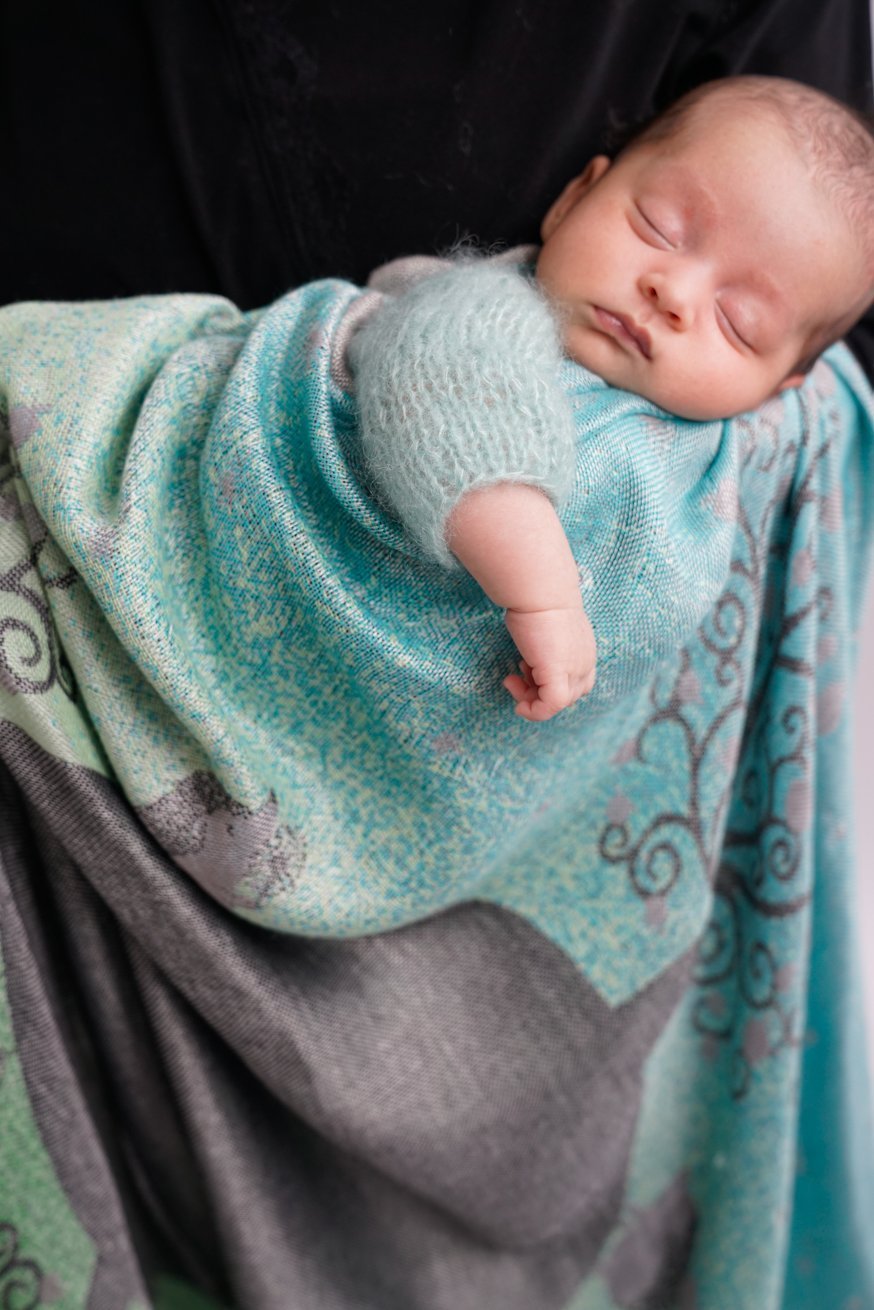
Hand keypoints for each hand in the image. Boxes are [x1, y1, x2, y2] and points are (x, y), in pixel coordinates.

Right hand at [502, 603, 595, 721]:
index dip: (551, 682)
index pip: (578, 681)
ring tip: (511, 681)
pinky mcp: (558, 674)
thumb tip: (529, 652)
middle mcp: (585, 662)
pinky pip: (549, 707)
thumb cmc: (537, 599)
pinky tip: (518, 706)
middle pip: (570, 694)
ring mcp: (574, 670)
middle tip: (516, 679)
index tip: (525, 669)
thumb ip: (545, 643)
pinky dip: (534, 712)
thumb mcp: (546, 625)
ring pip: (559, 703)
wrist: (540, 589)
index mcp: (585, 649)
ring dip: (532, 700)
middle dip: (542, 693)